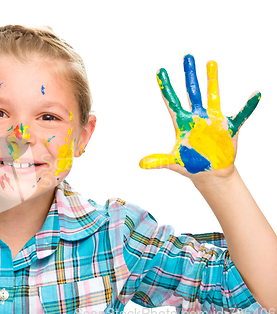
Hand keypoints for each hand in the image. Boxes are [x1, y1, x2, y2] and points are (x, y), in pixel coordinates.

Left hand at [139, 54, 259, 179]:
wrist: (211, 174)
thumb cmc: (191, 166)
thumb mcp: (174, 162)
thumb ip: (159, 161)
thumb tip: (141, 164)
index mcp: (182, 124)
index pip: (172, 102)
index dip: (166, 87)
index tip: (160, 70)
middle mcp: (197, 118)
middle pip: (192, 92)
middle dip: (189, 75)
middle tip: (187, 56)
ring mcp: (213, 120)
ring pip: (212, 95)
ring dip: (212, 80)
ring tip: (211, 62)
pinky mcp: (229, 128)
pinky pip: (241, 115)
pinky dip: (249, 106)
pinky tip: (255, 94)